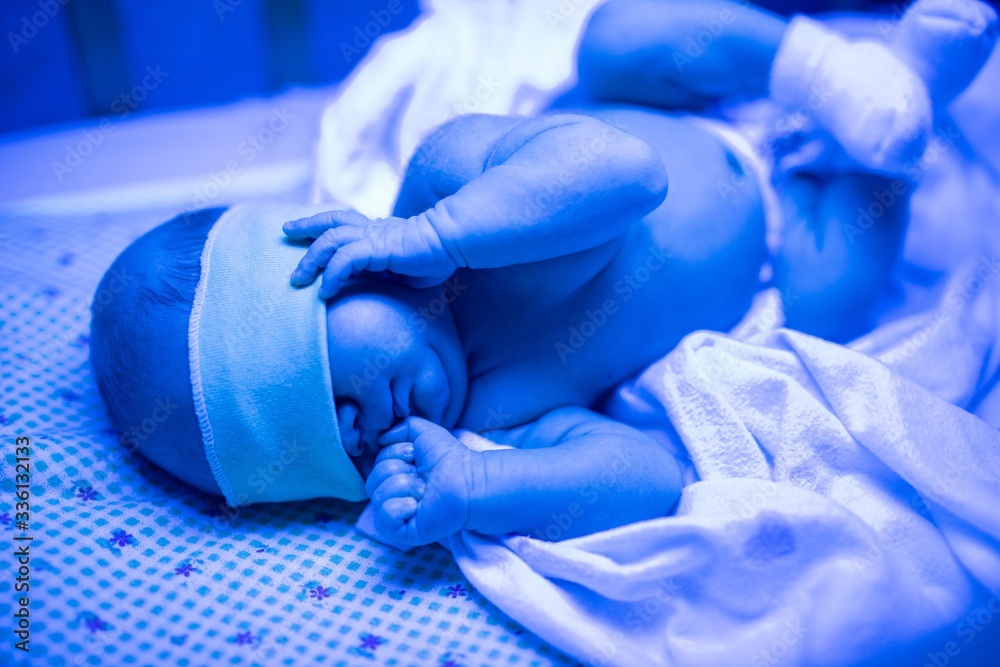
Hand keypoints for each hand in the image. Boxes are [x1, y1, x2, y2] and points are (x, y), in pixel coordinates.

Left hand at [283, 210, 458, 297]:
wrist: (452, 241)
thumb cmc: (434, 257)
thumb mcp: (401, 269)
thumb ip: (381, 272)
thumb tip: (364, 285)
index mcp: (377, 232)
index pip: (343, 222)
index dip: (320, 222)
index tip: (299, 227)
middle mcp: (372, 230)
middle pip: (331, 221)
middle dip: (306, 227)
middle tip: (286, 231)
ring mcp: (373, 237)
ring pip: (331, 240)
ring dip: (311, 259)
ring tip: (298, 278)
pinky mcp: (377, 247)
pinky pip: (345, 260)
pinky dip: (331, 274)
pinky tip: (325, 291)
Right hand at [366, 417, 475, 545]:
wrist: (467, 480)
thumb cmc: (449, 457)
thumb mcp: (423, 432)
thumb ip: (401, 427)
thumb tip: (380, 439)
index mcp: (399, 475)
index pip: (376, 466)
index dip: (393, 455)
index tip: (414, 454)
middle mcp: (397, 496)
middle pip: (372, 482)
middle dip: (397, 471)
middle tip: (422, 476)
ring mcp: (400, 515)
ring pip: (377, 498)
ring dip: (404, 487)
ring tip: (425, 490)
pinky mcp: (404, 532)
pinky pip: (383, 520)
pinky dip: (398, 508)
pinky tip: (417, 506)